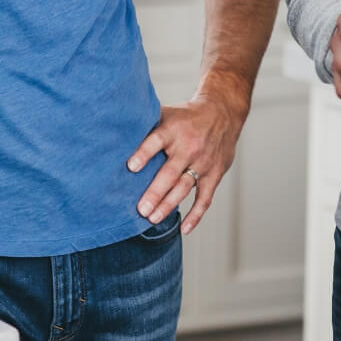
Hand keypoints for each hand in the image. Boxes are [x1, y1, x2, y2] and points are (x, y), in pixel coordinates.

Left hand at [126, 95, 243, 235]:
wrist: (223, 112)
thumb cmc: (188, 116)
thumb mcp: (168, 113)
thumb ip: (147, 124)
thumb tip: (117, 133)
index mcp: (174, 128)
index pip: (157, 140)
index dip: (144, 154)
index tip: (131, 167)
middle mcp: (189, 146)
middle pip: (170, 172)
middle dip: (155, 192)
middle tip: (141, 209)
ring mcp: (203, 162)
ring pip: (184, 187)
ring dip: (169, 204)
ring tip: (153, 218)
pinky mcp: (214, 173)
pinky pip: (205, 197)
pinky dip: (196, 215)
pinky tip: (184, 228)